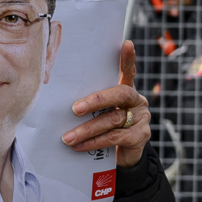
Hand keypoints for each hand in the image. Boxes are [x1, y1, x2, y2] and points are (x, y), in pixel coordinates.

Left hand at [61, 41, 149, 166]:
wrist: (122, 156)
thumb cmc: (105, 128)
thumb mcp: (100, 113)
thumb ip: (90, 105)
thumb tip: (60, 99)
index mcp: (126, 90)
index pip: (128, 71)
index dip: (128, 59)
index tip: (126, 44)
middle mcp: (137, 101)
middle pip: (119, 94)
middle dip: (96, 101)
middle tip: (75, 109)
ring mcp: (141, 118)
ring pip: (112, 120)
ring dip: (87, 129)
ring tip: (68, 137)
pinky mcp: (140, 137)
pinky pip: (114, 138)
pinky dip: (94, 142)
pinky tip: (79, 146)